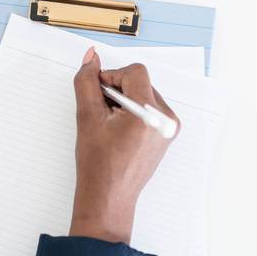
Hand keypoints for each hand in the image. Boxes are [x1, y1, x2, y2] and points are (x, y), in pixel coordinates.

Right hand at [71, 48, 178, 243]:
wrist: (109, 197)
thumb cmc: (98, 165)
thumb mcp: (87, 117)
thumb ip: (87, 82)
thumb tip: (91, 58)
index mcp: (150, 115)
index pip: (134, 72)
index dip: (112, 76)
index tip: (99, 92)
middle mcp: (166, 120)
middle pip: (141, 82)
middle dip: (118, 90)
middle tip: (101, 112)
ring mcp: (169, 128)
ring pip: (145, 94)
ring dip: (126, 100)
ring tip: (110, 124)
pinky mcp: (167, 134)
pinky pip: (151, 108)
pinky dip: (134, 111)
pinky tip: (120, 129)